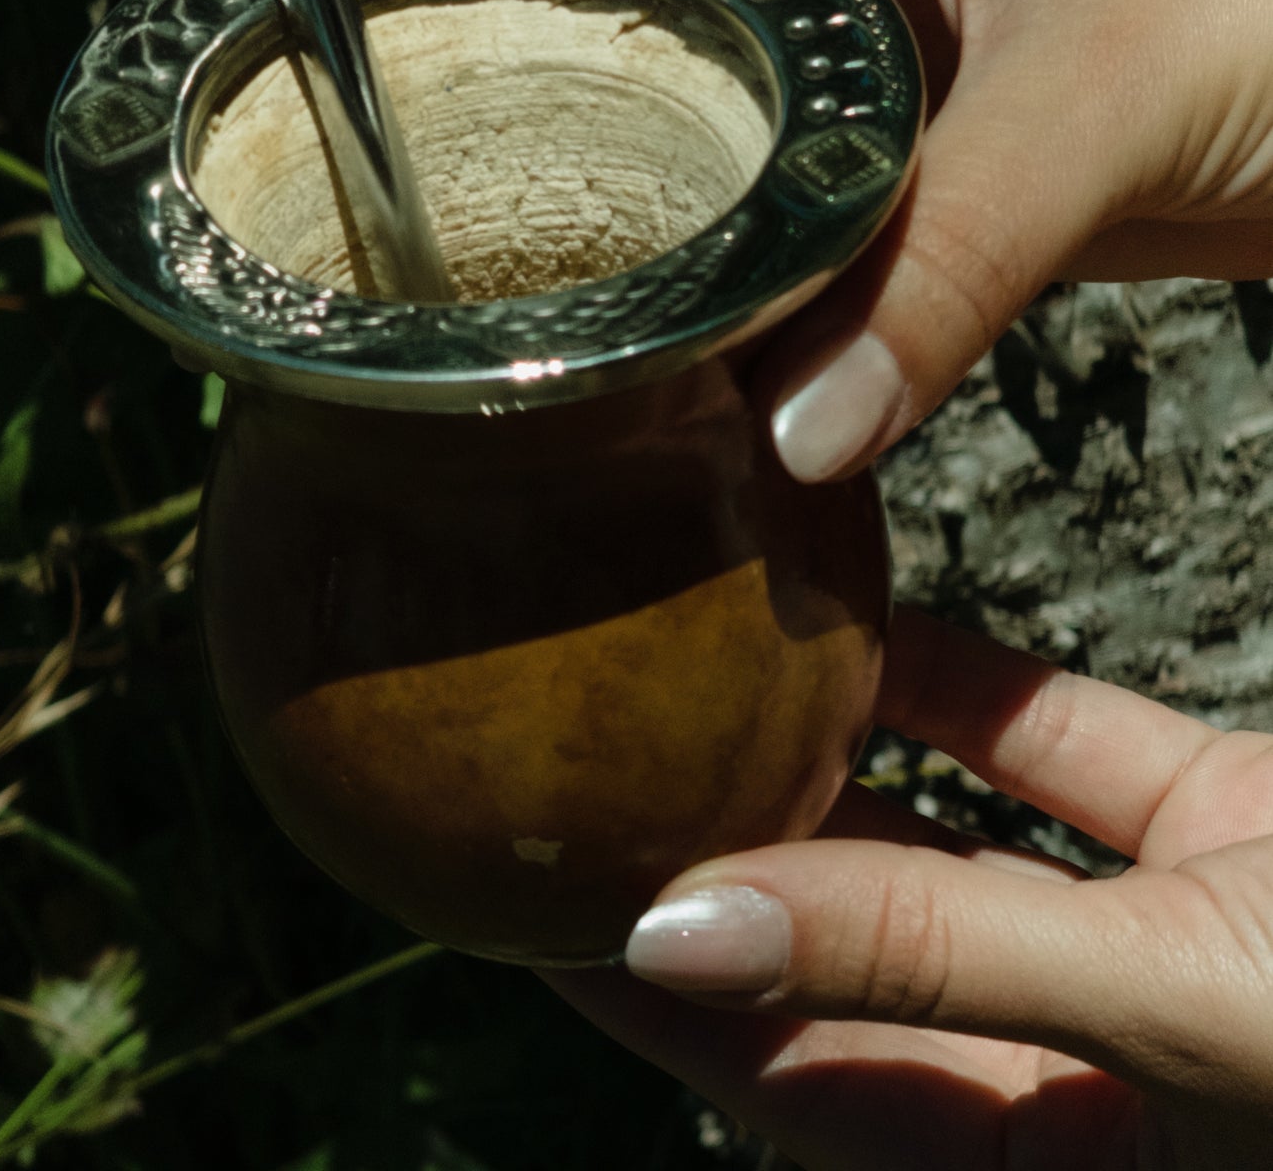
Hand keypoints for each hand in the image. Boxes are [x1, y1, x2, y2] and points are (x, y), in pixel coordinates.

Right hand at [345, 0, 1272, 479]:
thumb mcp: (1099, 87)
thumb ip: (939, 256)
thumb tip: (792, 430)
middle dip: (472, 37)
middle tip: (350, 155)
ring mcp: (870, 16)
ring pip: (677, 76)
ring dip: (590, 151)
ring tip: (465, 249)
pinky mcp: (920, 122)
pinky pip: (770, 173)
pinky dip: (706, 233)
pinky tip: (644, 310)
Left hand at [544, 606, 1272, 1170]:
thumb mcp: (1151, 1004)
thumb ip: (924, 953)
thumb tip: (682, 930)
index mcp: (1050, 1161)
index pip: (797, 1075)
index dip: (662, 998)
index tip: (533, 899)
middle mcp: (1077, 1057)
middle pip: (855, 950)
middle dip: (731, 861)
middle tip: (594, 755)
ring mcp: (1147, 934)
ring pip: (949, 841)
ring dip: (837, 761)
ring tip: (697, 676)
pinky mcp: (1212, 823)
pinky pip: (1058, 748)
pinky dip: (968, 689)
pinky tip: (861, 621)